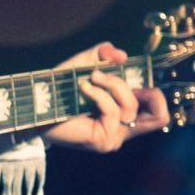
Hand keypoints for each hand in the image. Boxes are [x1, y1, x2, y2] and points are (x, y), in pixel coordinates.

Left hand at [41, 42, 169, 151]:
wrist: (35, 108)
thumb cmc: (58, 90)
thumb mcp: (84, 65)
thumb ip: (102, 55)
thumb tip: (121, 54)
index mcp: (124, 115)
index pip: (158, 112)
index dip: (153, 93)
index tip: (130, 76)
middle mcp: (123, 129)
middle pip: (160, 116)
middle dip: (145, 92)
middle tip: (117, 77)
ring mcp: (114, 137)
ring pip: (132, 107)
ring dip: (112, 85)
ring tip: (91, 77)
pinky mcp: (103, 140)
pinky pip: (113, 111)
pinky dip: (99, 94)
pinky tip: (83, 87)